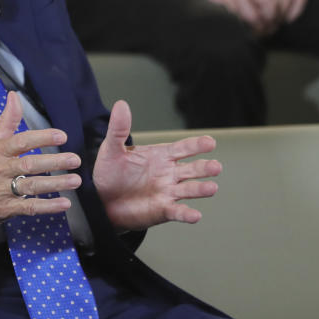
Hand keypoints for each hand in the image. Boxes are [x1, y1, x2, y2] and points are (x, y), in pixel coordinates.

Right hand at [0, 92, 80, 230]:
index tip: (61, 136)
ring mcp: (2, 190)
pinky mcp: (5, 209)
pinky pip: (29, 208)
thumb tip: (14, 96)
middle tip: (74, 159)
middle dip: (54, 162)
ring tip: (75, 180)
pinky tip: (64, 204)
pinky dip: (47, 207)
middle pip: (29, 164)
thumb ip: (6, 119)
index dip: (41, 138)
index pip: (21, 141)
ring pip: (32, 186)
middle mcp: (0, 169)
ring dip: (55, 184)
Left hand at [93, 101, 220, 231]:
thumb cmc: (110, 172)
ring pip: (189, 189)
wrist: (103, 200)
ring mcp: (168, 192)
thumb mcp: (112, 148)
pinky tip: (195, 215)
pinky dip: (187, 214)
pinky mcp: (162, 210)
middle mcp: (169, 173)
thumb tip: (121, 104)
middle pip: (192, 169)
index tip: (210, 142)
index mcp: (161, 156)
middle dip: (204, 168)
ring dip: (201, 189)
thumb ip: (119, 128)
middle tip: (216, 166)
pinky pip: (177, 212)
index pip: (183, 148)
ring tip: (212, 188)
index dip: (196, 145)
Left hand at [256, 0, 315, 23]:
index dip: (259, 5)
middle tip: (264, 23)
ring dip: (280, 15)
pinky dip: (293, 13)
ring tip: (274, 23)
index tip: (255, 15)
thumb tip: (247, 6)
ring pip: (286, 3)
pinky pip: (299, 3)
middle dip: (269, 13)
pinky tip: (287, 19)